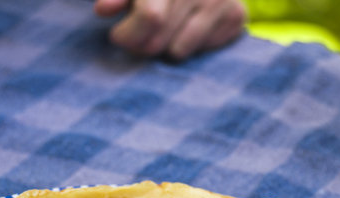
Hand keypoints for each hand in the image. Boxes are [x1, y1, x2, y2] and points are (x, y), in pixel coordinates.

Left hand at [94, 0, 245, 59]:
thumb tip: (102, 10)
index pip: (150, 17)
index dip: (128, 34)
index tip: (117, 36)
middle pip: (159, 40)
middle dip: (140, 46)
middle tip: (137, 39)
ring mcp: (220, 0)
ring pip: (178, 51)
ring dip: (165, 48)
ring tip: (164, 31)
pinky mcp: (237, 15)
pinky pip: (202, 52)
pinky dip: (191, 46)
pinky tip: (188, 29)